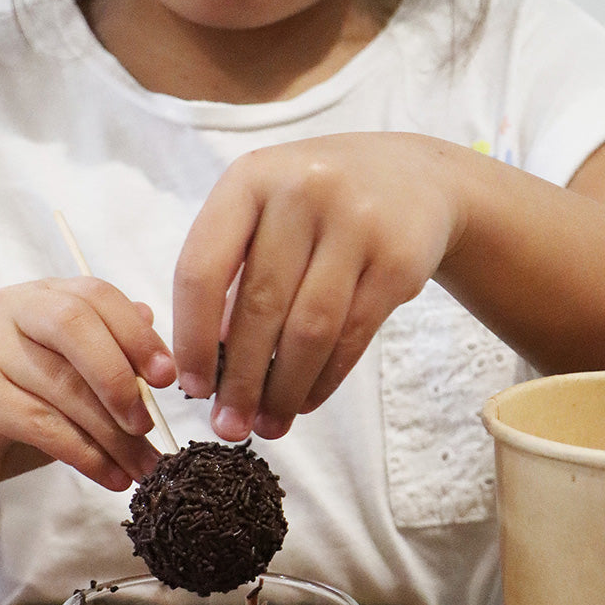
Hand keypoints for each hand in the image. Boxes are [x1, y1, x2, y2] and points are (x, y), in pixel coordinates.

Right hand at [0, 276, 176, 498]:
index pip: (97, 296)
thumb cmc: (15, 405)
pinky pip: (43, 424)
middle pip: (77, 326)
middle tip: (149, 424)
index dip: (138, 334)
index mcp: (41, 296)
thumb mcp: (70, 375)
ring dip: (113, 435)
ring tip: (143, 467)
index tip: (168, 377)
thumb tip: (153, 318)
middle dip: (121, 378)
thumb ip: (108, 348)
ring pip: (65, 386)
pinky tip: (111, 477)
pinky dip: (86, 455)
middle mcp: (10, 310)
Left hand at [173, 132, 462, 440]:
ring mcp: (356, 222)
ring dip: (283, 389)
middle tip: (228, 427)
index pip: (201, 269)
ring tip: (268, 425)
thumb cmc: (318, 204)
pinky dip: (325, 379)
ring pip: (308, 330)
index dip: (190, 337)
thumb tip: (207, 362)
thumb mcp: (266, 211)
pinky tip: (306, 401)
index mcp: (249, 179)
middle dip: (239, 380)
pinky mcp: (398, 259)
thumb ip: (232, 271)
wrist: (414, 177)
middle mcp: (301, 192)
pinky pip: (352, 336)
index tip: (192, 387)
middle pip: (258, 307)